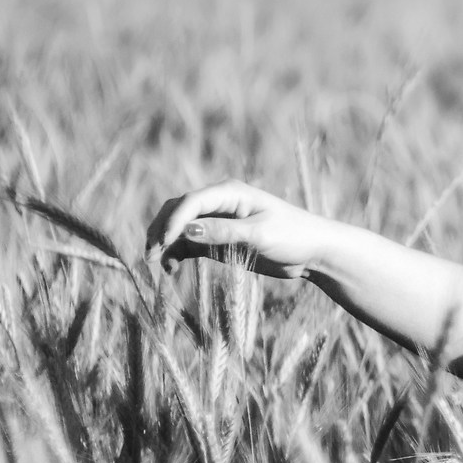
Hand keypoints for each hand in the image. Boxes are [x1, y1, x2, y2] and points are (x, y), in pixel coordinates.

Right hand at [146, 181, 325, 278]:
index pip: (190, 202)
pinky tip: (172, 269)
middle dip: (161, 230)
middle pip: (178, 210)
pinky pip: (188, 244)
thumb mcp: (259, 235)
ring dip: (164, 243)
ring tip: (157, 264)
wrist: (313, 252)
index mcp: (230, 192)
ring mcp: (217, 222)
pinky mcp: (218, 240)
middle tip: (149, 256)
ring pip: (179, 228)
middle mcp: (220, 203)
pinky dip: (176, 254)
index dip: (172, 221)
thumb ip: (223, 232)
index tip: (162, 244)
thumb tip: (187, 230)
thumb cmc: (293, 236)